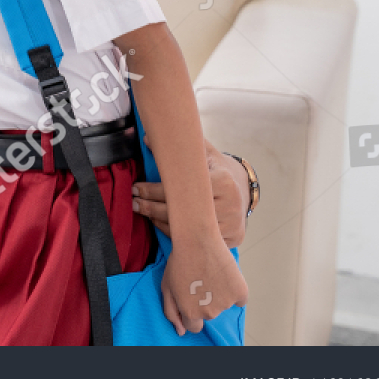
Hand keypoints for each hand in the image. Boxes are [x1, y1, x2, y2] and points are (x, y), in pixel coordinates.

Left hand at [132, 138, 248, 248]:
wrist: (245, 189)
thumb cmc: (219, 170)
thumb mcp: (204, 154)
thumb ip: (180, 147)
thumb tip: (147, 138)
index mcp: (223, 182)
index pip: (180, 189)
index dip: (154, 189)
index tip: (135, 187)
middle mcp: (230, 205)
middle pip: (182, 211)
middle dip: (152, 206)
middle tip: (133, 202)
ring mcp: (232, 225)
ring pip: (187, 228)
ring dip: (159, 220)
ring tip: (141, 211)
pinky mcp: (232, 239)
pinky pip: (196, 239)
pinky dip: (175, 232)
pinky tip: (158, 223)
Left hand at [162, 233, 247, 335]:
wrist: (197, 240)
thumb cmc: (179, 261)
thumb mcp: (167, 287)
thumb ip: (172, 312)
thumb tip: (181, 332)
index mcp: (190, 313)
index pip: (193, 326)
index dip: (191, 311)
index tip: (191, 297)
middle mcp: (209, 313)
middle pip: (208, 315)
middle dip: (204, 302)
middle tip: (199, 280)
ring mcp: (226, 304)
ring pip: (224, 305)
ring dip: (219, 295)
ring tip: (210, 274)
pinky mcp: (241, 293)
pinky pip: (240, 299)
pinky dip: (235, 290)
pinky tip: (224, 276)